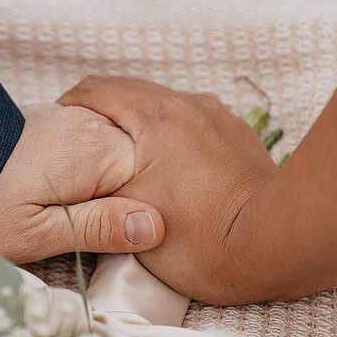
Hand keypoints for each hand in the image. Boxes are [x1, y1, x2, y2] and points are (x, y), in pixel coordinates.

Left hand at [0, 102, 165, 263]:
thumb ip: (98, 227)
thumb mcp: (37, 234)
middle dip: (124, 195)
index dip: (145, 210)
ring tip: (67, 209)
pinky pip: (90, 142)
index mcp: (98, 153)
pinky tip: (59, 187)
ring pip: (115, 152)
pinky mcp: (55, 119)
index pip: (154, 180)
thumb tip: (155, 225)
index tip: (120, 238)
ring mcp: (73, 117)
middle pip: (138, 163)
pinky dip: (85, 165)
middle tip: (85, 225)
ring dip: (104, 182)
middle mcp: (93, 125)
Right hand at [58, 77, 277, 303]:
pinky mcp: (240, 136)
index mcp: (155, 115)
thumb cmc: (202, 238)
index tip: (58, 126)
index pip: (96, 89)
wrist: (279, 246)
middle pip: (131, 92)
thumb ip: (99, 187)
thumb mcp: (130, 215)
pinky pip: (193, 123)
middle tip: (83, 142)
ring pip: (165, 106)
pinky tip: (168, 167)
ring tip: (124, 157)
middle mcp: (189, 104)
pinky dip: (171, 135)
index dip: (69, 106)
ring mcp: (219, 117)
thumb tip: (84, 178)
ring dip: (140, 124)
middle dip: (103, 113)